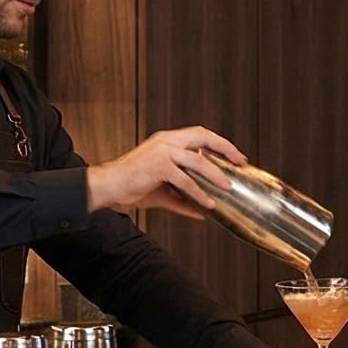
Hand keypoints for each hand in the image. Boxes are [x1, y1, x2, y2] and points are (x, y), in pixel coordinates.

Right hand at [86, 126, 246, 215]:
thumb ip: (183, 199)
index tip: (235, 155)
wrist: (107, 186)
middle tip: (240, 162)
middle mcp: (167, 140)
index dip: (220, 144)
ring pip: (198, 161)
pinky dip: (199, 192)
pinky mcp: (159, 165)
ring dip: (216, 175)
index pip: (200, 134)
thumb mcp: (162, 192)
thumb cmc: (131, 186)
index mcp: (168, 140)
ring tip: (227, 186)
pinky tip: (207, 203)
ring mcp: (163, 151)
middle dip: (225, 148)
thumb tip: (201, 213)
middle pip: (204, 137)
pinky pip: (185, 180)